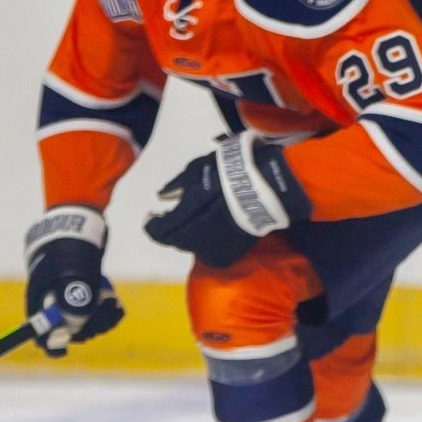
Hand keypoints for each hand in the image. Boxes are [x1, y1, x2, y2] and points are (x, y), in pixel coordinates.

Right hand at [24, 205, 122, 357]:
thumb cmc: (70, 245)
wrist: (79, 222)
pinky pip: (96, 312)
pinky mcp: (85, 292)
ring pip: (85, 322)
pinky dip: (107, 312)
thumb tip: (78, 326)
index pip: (39, 330)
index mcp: (39, 298)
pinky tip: (116, 305)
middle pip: (67, 329)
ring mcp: (69, 296)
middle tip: (106, 313)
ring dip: (101, 320)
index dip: (50, 342)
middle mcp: (52, 300)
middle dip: (87, 326)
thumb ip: (75, 297)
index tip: (63, 349)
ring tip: (113, 305)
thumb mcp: (73, 270)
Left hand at [144, 133, 303, 267]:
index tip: (152, 216)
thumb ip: (178, 185)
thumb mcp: (199, 169)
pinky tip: (209, 228)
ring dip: (185, 235)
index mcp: (188, 216)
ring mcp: (215, 247)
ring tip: (192, 221)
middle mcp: (197, 237)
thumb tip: (161, 197)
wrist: (269, 187)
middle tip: (171, 218)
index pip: (159, 229)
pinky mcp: (230, 253)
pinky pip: (208, 251)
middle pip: (173, 241)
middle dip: (168, 230)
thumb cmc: (231, 172)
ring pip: (190, 247)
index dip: (151, 224)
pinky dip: (203, 241)